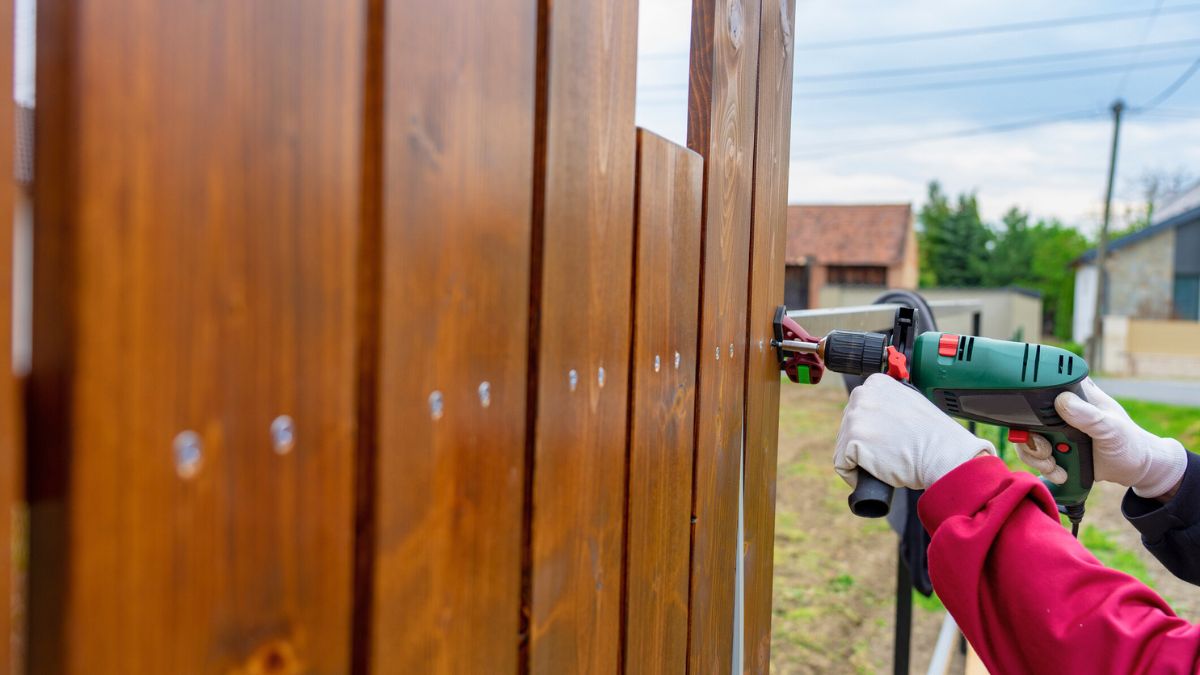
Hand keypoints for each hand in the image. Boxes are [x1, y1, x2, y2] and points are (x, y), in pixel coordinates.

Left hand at [835, 374, 995, 489]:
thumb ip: (889, 403)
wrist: (943, 455)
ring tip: (884, 465)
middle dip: (862, 444)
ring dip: (859, 461)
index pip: (859, 410)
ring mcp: (856, 417)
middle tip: (887, 455)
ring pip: (843, 446)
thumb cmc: (934, 436)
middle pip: (848, 427)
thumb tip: (876, 416)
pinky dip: (855, 475)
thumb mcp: (910, 404)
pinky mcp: (852, 440)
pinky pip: (842, 465)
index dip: (870, 430)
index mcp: (877, 383)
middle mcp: (862, 394)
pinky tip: (875, 475)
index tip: (885, 441)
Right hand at [1016, 378, 1186, 498]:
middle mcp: (1060, 409)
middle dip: (1031, 441)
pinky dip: (1042, 467)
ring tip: (1055, 467)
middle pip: (1026, 417)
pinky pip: (1034, 455)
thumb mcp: (1111, 428)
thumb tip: (1062, 401)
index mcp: (1076, 394)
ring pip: (1026, 439)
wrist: (1133, 469)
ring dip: (1037, 458)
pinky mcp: (1053, 447)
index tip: (1037, 423)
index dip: (1030, 402)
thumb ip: (1088, 416)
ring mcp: (1055, 429)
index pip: (1042, 387)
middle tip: (1047, 453)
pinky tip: (1060, 473)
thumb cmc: (1129, 443)